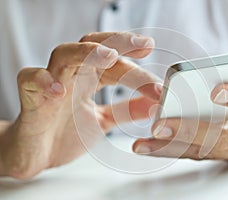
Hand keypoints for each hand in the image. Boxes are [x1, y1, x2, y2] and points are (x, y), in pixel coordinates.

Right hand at [0, 32, 160, 178]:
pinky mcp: (30, 96)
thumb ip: (127, 111)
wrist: (38, 155)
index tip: (153, 55)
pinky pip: (30, 79)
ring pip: (65, 54)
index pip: (115, 62)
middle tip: (142, 44)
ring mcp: (51, 82)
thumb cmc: (67, 133)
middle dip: (118, 43)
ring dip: (86, 53)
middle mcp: (73, 75)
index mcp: (91, 78)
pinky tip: (59, 91)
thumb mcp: (104, 121)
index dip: (134, 59)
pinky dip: (44, 81)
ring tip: (109, 57)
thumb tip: (156, 105)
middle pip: (94, 47)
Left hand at [133, 25, 227, 162]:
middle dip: (189, 131)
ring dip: (170, 147)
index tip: (215, 92)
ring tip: (142, 144)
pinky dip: (170, 151)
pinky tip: (148, 147)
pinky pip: (194, 154)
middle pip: (221, 137)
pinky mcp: (221, 154)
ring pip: (202, 151)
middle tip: (160, 124)